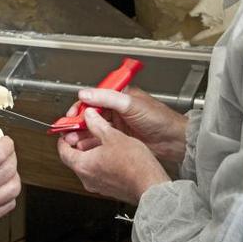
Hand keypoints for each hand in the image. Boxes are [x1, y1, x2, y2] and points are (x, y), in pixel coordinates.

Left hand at [58, 109, 169, 203]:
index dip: (64, 139)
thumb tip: (89, 116)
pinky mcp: (109, 189)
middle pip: (74, 158)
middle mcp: (87, 178)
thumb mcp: (113, 136)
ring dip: (91, 153)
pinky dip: (101, 162)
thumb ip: (97, 124)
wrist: (150, 185)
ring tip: (102, 141)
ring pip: (88, 166)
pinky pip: (99, 173)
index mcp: (83, 165)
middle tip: (85, 132)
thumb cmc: (134, 165)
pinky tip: (113, 154)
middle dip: (79, 144)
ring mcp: (98, 186)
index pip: (63, 151)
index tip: (67, 132)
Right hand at [61, 86, 187, 163]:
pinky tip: (84, 147)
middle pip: (90, 114)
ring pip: (93, 128)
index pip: (93, 98)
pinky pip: (100, 139)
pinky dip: (91, 143)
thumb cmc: (159, 119)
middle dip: (77, 123)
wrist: (174, 141)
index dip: (79, 107)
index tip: (71, 115)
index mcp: (119, 96)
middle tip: (68, 131)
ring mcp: (117, 125)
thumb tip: (86, 93)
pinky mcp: (120, 138)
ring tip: (73, 140)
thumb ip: (107, 98)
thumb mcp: (131, 105)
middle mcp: (116, 109)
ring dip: (82, 134)